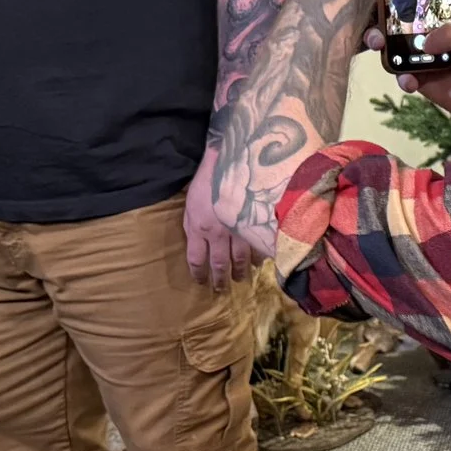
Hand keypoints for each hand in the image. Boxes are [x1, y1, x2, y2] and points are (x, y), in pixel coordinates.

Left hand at [183, 175, 257, 291]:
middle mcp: (219, 233)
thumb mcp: (191, 203)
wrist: (230, 160)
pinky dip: (258, 256)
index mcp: (199, 227)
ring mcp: (239, 229)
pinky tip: (259, 261)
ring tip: (242, 278)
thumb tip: (199, 244)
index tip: (201, 282)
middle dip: (220, 280)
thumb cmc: (207, 180)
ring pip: (241, 258)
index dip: (198, 274)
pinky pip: (258, 245)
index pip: (196, 259)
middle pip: (220, 264)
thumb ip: (193, 225)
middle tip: (222, 290)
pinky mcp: (255, 223)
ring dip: (241, 271)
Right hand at [366, 20, 450, 150]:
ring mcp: (417, 54)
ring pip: (390, 45)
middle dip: (379, 19)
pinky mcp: (415, 76)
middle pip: (395, 21)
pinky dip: (402, 78)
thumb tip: (426, 42)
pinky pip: (400, 74)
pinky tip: (411, 82)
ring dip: (380, 43)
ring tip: (380, 46)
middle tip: (378, 23)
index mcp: (441, 18)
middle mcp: (425, 32)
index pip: (418, 0)